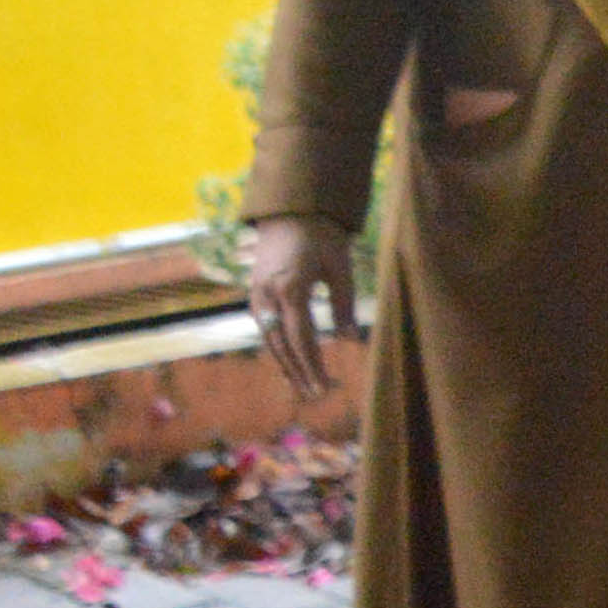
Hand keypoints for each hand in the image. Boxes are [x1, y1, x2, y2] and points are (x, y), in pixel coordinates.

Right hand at [245, 215, 355, 403]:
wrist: (290, 211)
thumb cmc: (321, 237)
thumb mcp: (340, 267)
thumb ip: (345, 304)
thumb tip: (351, 340)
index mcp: (289, 288)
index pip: (301, 338)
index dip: (312, 365)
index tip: (324, 387)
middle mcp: (267, 294)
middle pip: (280, 344)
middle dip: (298, 371)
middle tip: (316, 396)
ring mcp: (257, 294)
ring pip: (269, 338)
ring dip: (285, 363)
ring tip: (303, 387)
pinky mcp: (256, 292)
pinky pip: (265, 326)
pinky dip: (277, 347)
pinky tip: (290, 362)